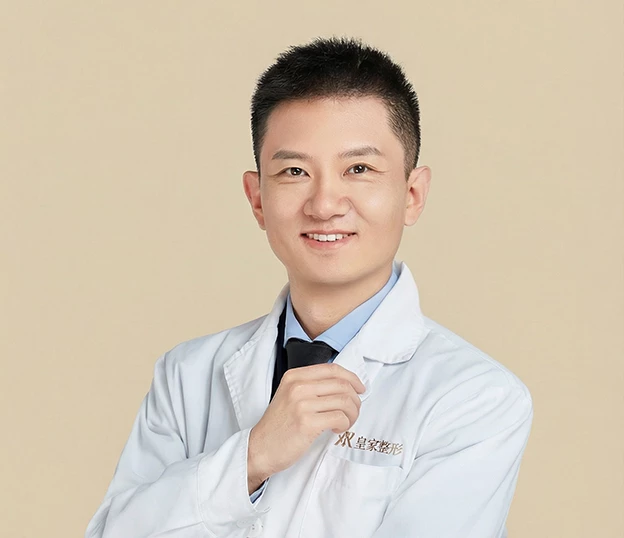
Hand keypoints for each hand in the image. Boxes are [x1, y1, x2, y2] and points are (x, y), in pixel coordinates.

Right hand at [247, 362, 365, 492]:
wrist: (259, 449)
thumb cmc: (278, 425)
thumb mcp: (290, 395)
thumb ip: (312, 386)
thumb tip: (345, 385)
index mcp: (294, 376)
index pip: (332, 369)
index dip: (352, 377)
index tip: (360, 388)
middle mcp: (298, 386)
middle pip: (342, 384)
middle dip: (355, 399)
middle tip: (353, 411)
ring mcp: (302, 404)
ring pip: (344, 401)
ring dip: (352, 414)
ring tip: (346, 422)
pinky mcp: (307, 423)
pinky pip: (340, 418)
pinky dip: (344, 424)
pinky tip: (336, 430)